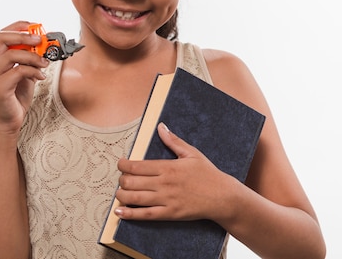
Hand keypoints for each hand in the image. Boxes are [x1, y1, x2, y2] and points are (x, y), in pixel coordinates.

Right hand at [0, 21, 49, 134]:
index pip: (2, 34)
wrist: (7, 123)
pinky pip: (18, 71)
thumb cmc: (15, 98)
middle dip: (23, 36)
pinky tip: (41, 77)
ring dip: (32, 56)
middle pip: (1, 39)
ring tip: (45, 63)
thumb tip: (44, 45)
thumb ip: (30, 60)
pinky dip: (33, 71)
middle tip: (40, 39)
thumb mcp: (25, 75)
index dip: (18, 27)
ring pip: (11, 55)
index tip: (34, 25)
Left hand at [115, 123, 234, 221]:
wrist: (222, 196)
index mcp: (168, 167)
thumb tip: (161, 127)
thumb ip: (173, 141)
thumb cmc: (207, 174)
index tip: (120, 164)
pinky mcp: (170, 214)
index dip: (123, 165)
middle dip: (122, 180)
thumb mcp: (192, 153)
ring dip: (122, 195)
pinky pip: (146, 215)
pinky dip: (130, 214)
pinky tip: (119, 212)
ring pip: (135, 198)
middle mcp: (164, 183)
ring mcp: (166, 200)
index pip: (137, 166)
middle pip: (132, 182)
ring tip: (119, 193)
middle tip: (122, 179)